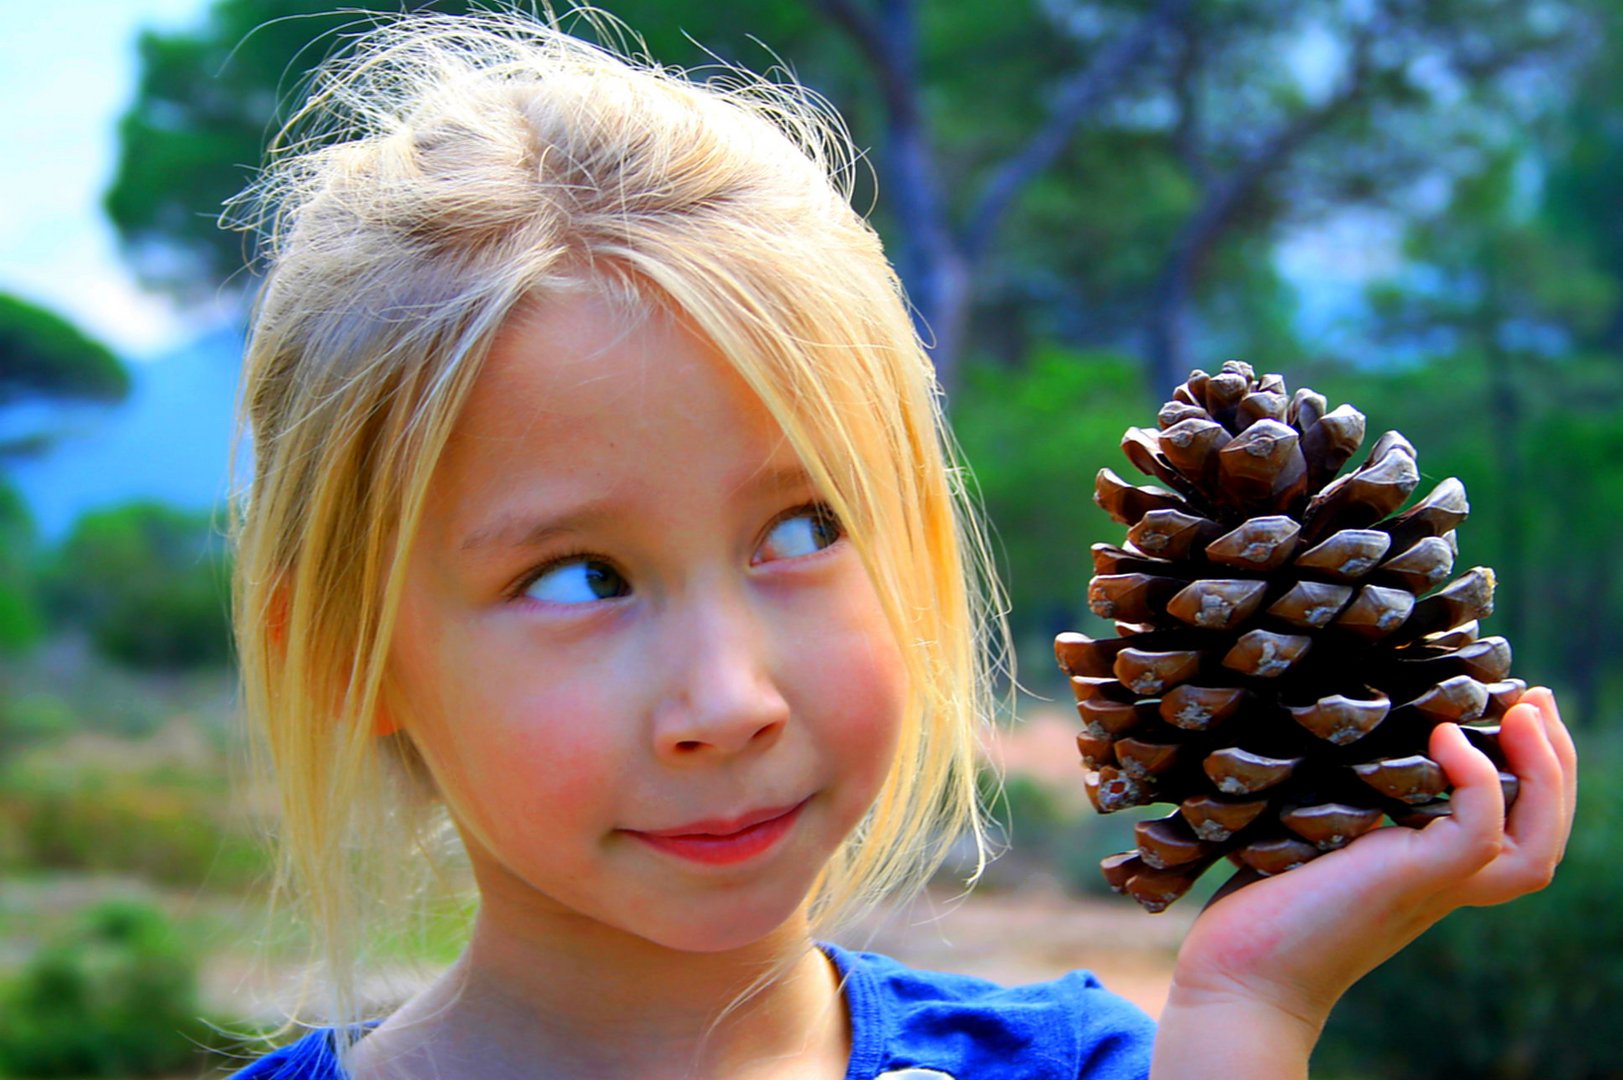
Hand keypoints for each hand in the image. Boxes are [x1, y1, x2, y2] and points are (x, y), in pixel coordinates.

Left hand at [1167, 686, 1576, 1029]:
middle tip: (1535, 697)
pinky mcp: (1409, 881)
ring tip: (1524, 711)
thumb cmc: (1255, 905)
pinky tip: (1446, 735)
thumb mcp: (1310, 833)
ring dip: (1545, 773)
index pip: (1512, 829)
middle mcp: (1441, 883)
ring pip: (1534, 846)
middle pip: (1541, 836)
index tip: (1515, 707)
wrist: (1237, 976)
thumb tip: (1336, 723)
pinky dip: (1476, 779)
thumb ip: (1340, 795)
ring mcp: (1430, 886)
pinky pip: (1476, 833)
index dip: (1530, 772)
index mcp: (1427, 870)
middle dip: (1555, 763)